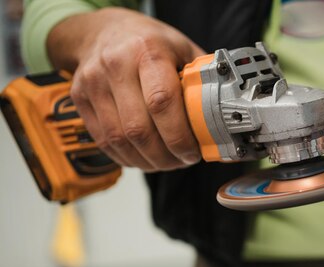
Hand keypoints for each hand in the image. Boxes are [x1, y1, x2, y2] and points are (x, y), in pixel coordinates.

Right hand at [47, 7, 204, 170]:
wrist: (103, 30)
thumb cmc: (150, 43)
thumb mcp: (183, 50)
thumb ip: (203, 83)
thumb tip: (227, 123)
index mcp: (147, 51)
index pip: (162, 102)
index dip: (179, 135)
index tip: (193, 150)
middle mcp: (115, 65)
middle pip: (139, 129)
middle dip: (166, 155)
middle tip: (183, 161)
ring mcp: (93, 83)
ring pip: (120, 140)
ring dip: (148, 161)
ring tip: (168, 162)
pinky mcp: (79, 98)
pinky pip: (104, 141)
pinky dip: (128, 157)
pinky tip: (145, 158)